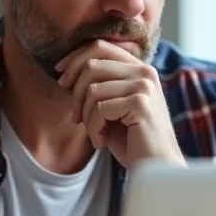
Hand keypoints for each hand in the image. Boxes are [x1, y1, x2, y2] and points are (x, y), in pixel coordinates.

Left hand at [55, 40, 186, 168]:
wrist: (155, 168)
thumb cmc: (132, 141)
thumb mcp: (113, 108)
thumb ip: (99, 86)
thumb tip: (67, 72)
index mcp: (139, 69)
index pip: (101, 47)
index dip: (75, 59)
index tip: (60, 77)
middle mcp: (145, 73)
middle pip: (91, 66)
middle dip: (75, 94)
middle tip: (75, 118)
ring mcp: (144, 87)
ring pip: (92, 90)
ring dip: (86, 116)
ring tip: (95, 133)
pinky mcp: (140, 104)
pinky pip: (99, 108)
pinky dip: (94, 128)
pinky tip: (101, 142)